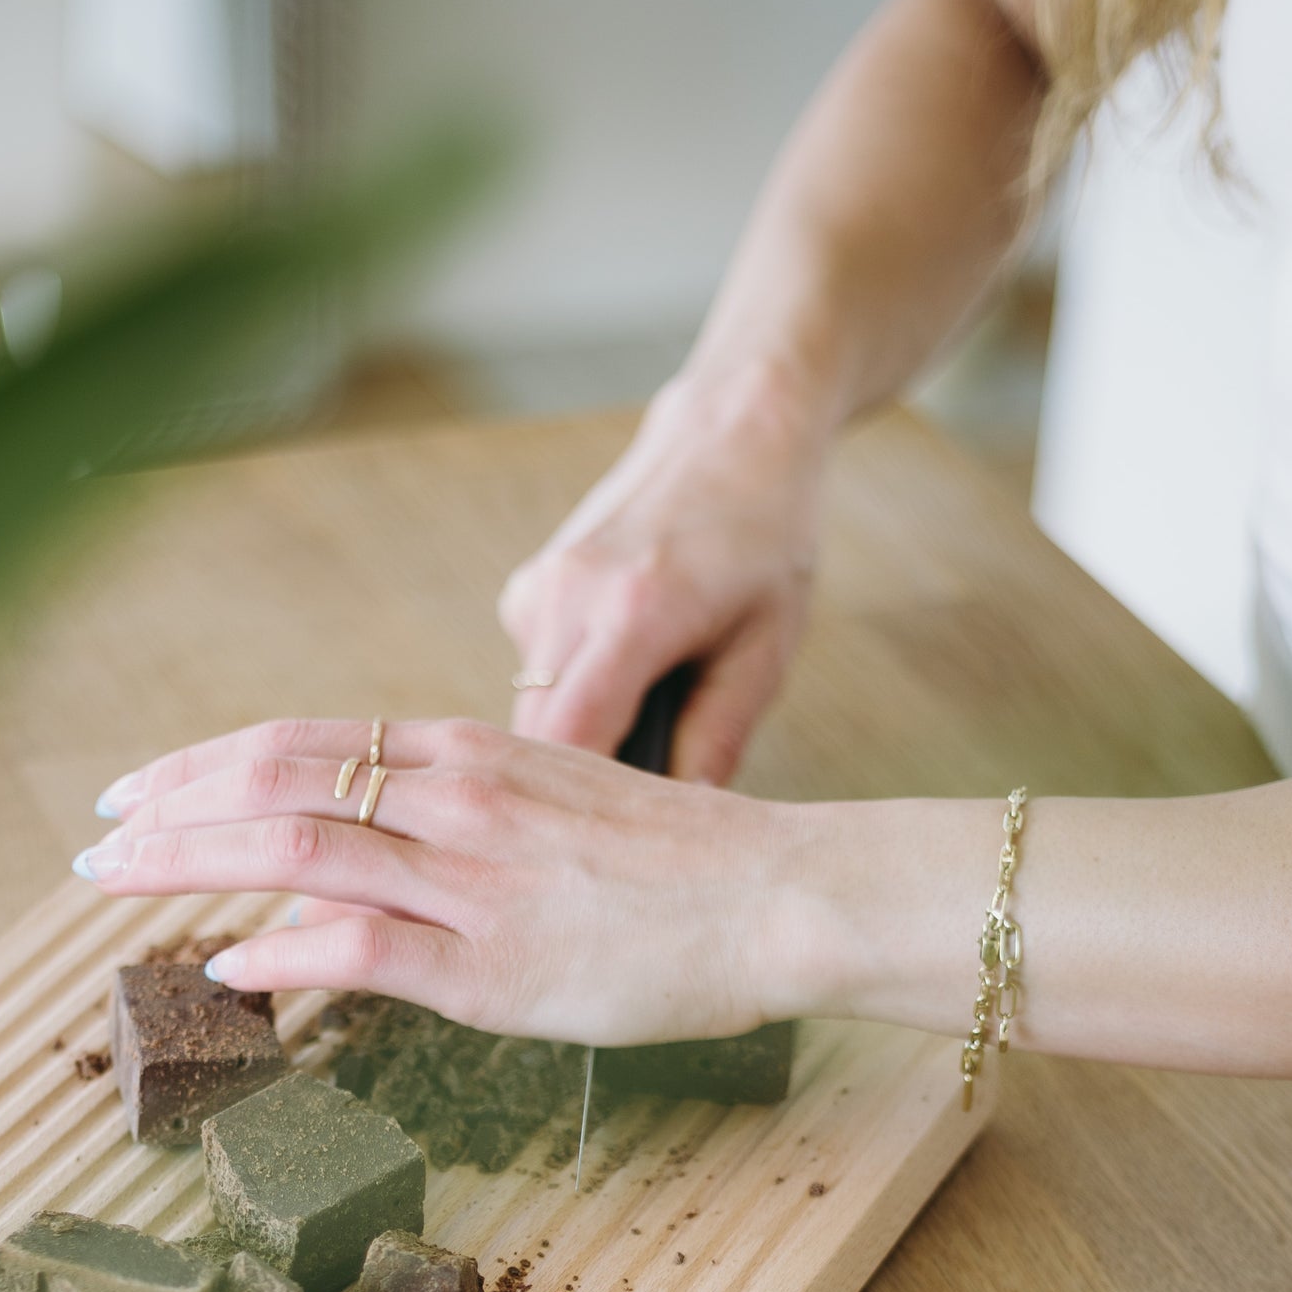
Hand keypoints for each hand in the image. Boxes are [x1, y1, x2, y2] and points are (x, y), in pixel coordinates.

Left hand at [77, 713, 857, 1043]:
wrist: (776, 895)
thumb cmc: (678, 863)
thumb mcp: (557, 804)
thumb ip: (463, 815)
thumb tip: (378, 848)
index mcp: (468, 751)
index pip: (302, 738)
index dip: (202, 763)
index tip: (136, 790)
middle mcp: (454, 796)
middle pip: (274, 778)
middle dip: (166, 809)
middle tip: (92, 843)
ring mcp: (470, 877)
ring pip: (296, 844)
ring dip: (189, 864)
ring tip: (117, 889)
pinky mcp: (493, 962)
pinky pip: (359, 944)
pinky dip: (277, 950)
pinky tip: (226, 966)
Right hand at [499, 361, 829, 785]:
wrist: (732, 435)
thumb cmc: (764, 542)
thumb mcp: (764, 651)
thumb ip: (717, 740)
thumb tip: (680, 819)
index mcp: (635, 612)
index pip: (568, 744)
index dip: (572, 814)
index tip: (597, 856)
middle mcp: (569, 595)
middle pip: (532, 742)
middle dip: (570, 792)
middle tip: (628, 827)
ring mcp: (539, 588)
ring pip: (527, 714)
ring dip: (574, 743)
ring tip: (643, 740)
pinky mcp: (528, 589)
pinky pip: (534, 676)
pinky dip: (571, 696)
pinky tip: (625, 678)